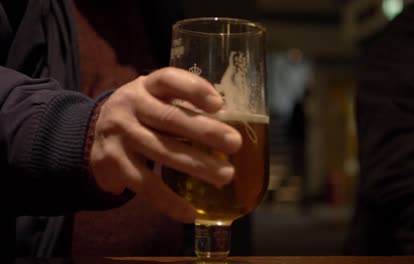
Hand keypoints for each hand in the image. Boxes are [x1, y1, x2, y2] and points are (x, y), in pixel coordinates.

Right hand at [89, 67, 241, 222]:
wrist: (93, 134)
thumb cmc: (141, 115)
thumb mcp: (154, 99)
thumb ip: (182, 107)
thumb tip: (227, 130)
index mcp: (146, 86)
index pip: (168, 79)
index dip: (194, 89)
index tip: (219, 104)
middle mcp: (130, 105)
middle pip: (169, 118)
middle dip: (205, 132)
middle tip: (235, 144)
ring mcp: (120, 135)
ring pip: (162, 152)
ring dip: (197, 165)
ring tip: (225, 175)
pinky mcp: (114, 164)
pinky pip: (146, 185)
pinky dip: (170, 201)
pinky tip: (190, 212)